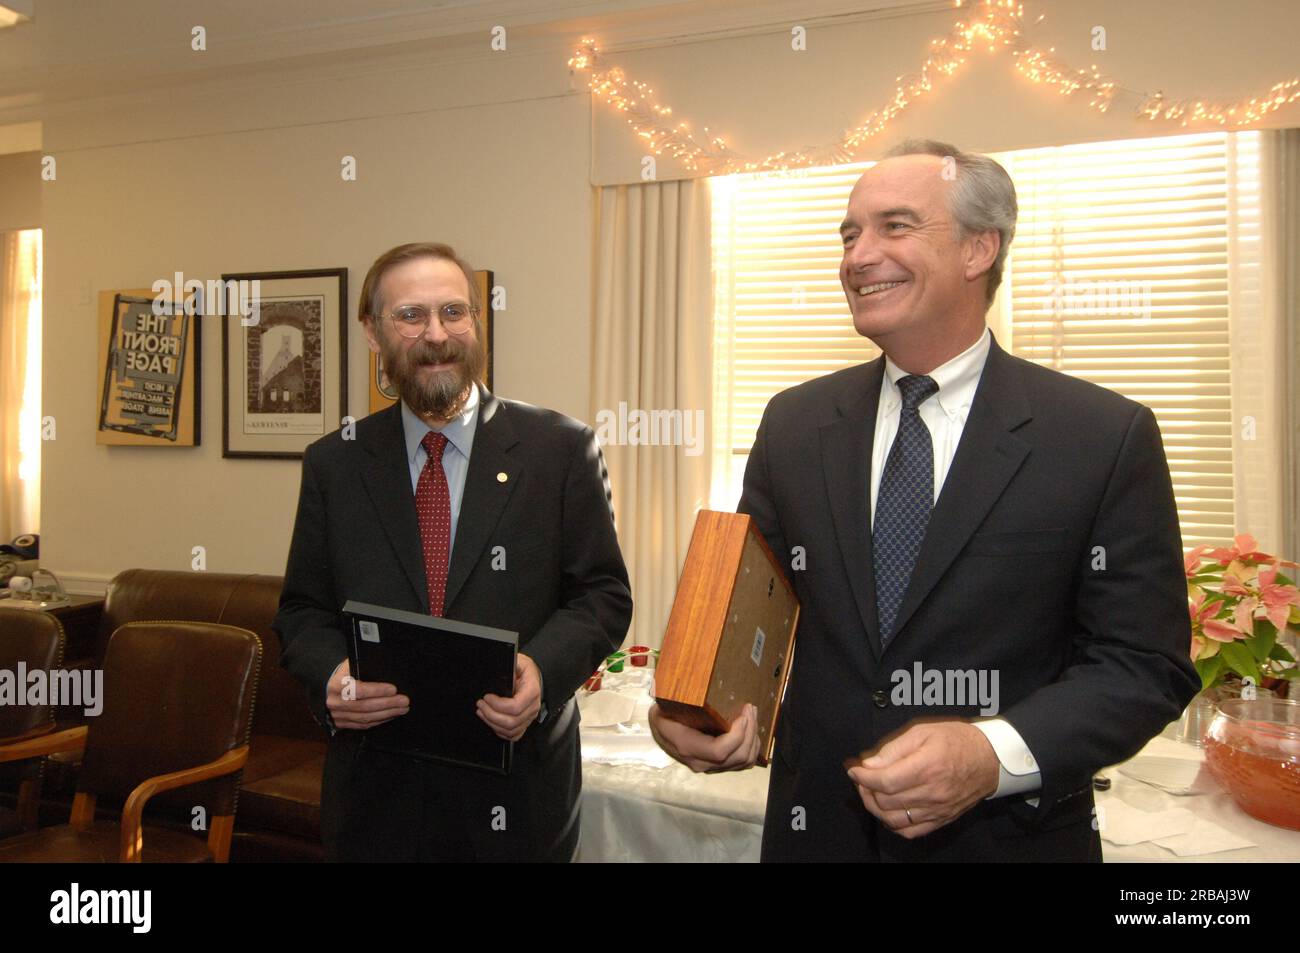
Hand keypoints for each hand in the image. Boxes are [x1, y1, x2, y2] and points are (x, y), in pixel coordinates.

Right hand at [326, 659, 409, 729]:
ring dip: (387, 714)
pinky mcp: (342, 724)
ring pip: (366, 718)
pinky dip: (380, 721)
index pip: (359, 690)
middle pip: (365, 706)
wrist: (329, 686)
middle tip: (404, 701)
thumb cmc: (345, 673)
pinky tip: (391, 715)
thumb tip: (387, 668)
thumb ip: (366, 666)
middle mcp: (335, 702)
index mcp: (337, 684)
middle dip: (388, 704)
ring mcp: (338, 715)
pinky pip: (363, 725)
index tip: (393, 689)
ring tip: (402, 709)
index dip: (378, 691)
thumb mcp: (352, 664)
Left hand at [478, 653, 541, 741]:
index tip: (487, 697)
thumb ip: (510, 665)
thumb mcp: (519, 661)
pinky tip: (491, 721)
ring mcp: (529, 717)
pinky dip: (500, 731)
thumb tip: (497, 668)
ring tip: (482, 712)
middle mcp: (533, 707)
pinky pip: (513, 735)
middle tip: (481, 705)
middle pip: (511, 722)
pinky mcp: (525, 723)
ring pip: (510, 730)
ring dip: (492, 723)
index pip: (515, 706)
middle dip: (491, 715)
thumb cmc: (525, 670)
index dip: (497, 705)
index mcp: (532, 691)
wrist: (533, 677)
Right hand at [649, 702, 759, 772]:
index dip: (737, 735)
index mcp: (687, 746)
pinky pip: (743, 763)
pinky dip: (752, 747)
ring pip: (744, 761)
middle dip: (750, 731)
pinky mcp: (718, 765)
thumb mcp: (663, 706)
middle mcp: (700, 761)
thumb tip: (691, 682)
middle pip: (737, 756)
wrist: (660, 734)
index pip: (719, 751)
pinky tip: (750, 730)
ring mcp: (710, 766)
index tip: (743, 714)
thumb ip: (676, 698)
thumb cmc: (663, 716)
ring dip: (753, 738)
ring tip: (751, 715)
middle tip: (750, 708)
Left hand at [845, 721, 998, 838]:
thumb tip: (869, 763)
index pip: (885, 781)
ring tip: (871, 793)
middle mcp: (932, 792)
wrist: (990, 759)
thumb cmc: (956, 741)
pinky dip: (893, 824)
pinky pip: (911, 831)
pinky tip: (888, 810)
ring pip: (894, 820)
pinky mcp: (941, 819)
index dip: (863, 777)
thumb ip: (894, 748)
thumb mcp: (923, 732)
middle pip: (886, 801)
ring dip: (875, 808)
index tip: (854, 770)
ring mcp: (937, 809)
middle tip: (862, 778)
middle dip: (866, 790)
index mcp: (926, 766)